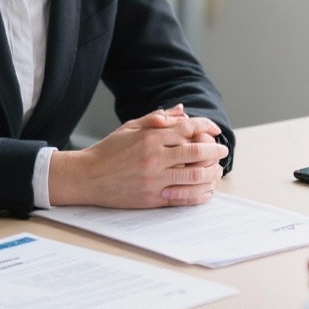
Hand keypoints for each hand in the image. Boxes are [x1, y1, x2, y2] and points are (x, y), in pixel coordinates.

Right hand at [50, 105, 226, 207]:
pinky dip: (200, 194)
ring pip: (194, 174)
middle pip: (196, 150)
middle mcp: (154, 156)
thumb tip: (182, 110)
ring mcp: (154, 179)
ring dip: (211, 172)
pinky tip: (207, 191)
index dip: (205, 126)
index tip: (214, 129)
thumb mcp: (130, 128)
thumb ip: (157, 118)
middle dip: (214, 149)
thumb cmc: (108, 151)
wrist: (86, 177)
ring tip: (217, 169)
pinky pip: (183, 197)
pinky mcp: (152, 198)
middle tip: (222, 150)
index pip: (187, 127)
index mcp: (149, 137)